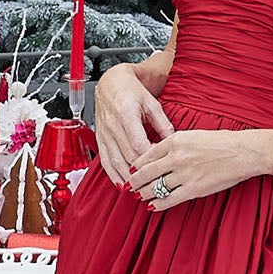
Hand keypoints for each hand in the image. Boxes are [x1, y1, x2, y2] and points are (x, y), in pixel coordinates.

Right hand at [94, 64, 173, 185]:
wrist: (111, 83)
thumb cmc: (132, 91)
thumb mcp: (152, 103)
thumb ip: (162, 123)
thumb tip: (173, 141)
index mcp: (126, 114)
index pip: (138, 142)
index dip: (149, 157)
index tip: (161, 165)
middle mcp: (112, 125)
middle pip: (126, 155)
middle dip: (139, 172)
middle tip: (153, 183)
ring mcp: (104, 133)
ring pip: (114, 160)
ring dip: (125, 177)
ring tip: (137, 191)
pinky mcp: (100, 138)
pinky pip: (104, 159)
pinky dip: (111, 174)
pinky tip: (120, 184)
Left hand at [126, 129, 266, 210]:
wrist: (242, 152)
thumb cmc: (221, 142)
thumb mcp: (193, 135)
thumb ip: (174, 144)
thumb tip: (159, 154)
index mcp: (174, 141)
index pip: (147, 154)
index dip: (136, 165)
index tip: (131, 170)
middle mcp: (176, 157)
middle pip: (146, 172)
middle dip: (135, 181)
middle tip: (129, 185)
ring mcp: (184, 175)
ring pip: (155, 187)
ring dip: (144, 193)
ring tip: (138, 196)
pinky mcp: (193, 189)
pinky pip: (169, 199)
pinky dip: (158, 204)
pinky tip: (152, 206)